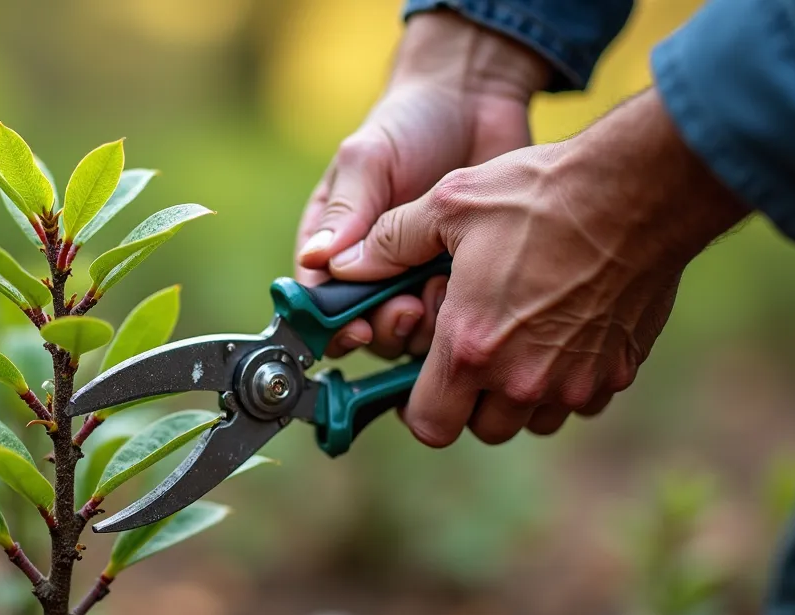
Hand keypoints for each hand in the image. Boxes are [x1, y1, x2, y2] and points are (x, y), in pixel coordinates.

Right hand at [294, 10, 549, 358]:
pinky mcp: (462, 278)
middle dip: (385, 326)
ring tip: (442, 288)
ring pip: (410, 332)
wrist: (478, 102)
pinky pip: (456, 318)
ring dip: (425, 324)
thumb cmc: (410, 122)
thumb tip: (316, 261)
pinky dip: (461, 315)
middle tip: (408, 307)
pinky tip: (473, 287)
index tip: (355, 328)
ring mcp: (417, 276)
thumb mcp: (367, 159)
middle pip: (365, 326)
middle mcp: (372, 269)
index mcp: (334, 244)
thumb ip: (345, 211)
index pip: (319, 301)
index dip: (331, 324)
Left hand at [327, 91, 749, 445]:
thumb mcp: (449, 204)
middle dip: (470, 399)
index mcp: (470, 346)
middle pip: (482, 428)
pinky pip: (579, 402)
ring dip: (518, 394)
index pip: (428, 425)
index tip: (425, 376)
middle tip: (475, 347)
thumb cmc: (539, 195)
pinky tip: (563, 333)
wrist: (640, 190)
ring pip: (531, 420)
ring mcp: (575, 382)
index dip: (419, 405)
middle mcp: (522, 379)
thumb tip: (341, 266)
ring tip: (518, 338)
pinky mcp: (617, 373)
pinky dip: (566, 382)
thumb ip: (389, 243)